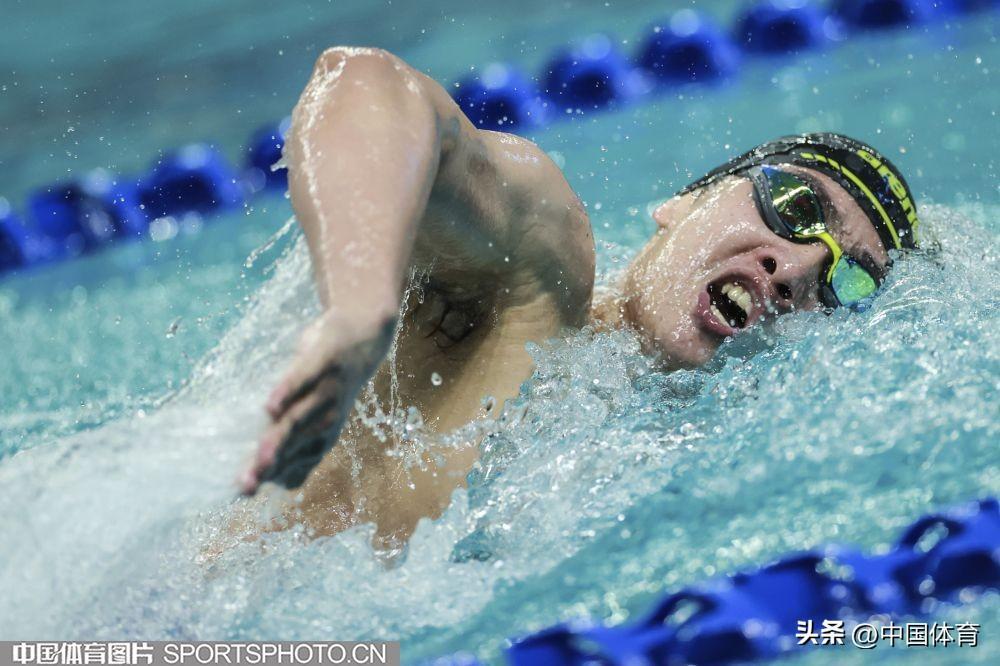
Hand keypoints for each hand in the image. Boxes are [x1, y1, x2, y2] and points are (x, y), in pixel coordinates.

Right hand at [240, 311, 397, 493]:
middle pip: (292, 447)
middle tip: (244, 485)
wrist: (364, 334)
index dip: (270, 476)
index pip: (294, 463)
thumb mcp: (310, 411)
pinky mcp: (323, 361)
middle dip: (269, 467)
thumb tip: (260, 468)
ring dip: (280, 438)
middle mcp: (326, 419)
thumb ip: (287, 438)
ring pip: (298, 418)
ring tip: (260, 457)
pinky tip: (269, 407)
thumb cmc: (326, 381)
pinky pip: (303, 379)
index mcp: (320, 437)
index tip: (244, 491)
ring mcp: (326, 390)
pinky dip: (288, 392)